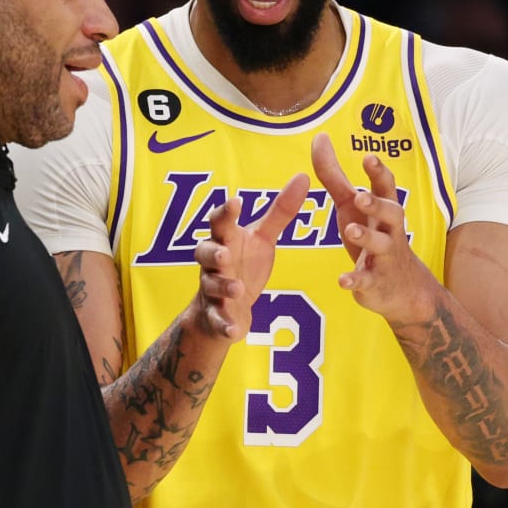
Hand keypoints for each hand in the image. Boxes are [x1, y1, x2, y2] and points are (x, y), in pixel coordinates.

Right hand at [192, 173, 309, 338]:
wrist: (224, 306)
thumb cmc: (243, 263)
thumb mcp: (263, 238)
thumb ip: (281, 211)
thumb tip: (303, 176)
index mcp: (225, 239)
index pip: (220, 222)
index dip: (225, 212)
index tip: (234, 202)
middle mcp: (213, 263)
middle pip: (204, 252)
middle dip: (214, 253)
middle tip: (225, 254)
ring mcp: (212, 290)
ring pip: (211, 286)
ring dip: (222, 287)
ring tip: (237, 289)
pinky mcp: (216, 315)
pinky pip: (218, 320)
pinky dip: (225, 325)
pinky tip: (236, 331)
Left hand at [309, 134, 437, 324]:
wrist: (403, 289)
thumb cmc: (373, 235)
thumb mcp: (352, 206)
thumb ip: (334, 175)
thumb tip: (319, 137)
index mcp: (384, 210)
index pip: (386, 187)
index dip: (378, 173)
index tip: (369, 158)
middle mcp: (389, 231)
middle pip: (392, 213)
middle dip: (378, 204)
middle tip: (361, 196)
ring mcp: (385, 257)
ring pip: (381, 246)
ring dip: (367, 238)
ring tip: (351, 231)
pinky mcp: (376, 283)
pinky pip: (367, 281)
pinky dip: (355, 280)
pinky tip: (343, 280)